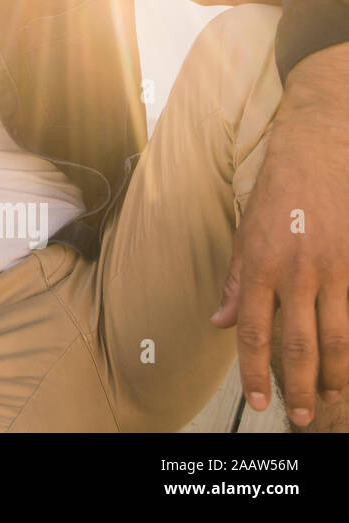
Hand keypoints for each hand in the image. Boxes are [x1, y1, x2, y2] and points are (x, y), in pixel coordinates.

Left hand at [211, 41, 348, 424]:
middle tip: (301, 415)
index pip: (252, 329)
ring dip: (335, 375)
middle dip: (299, 385)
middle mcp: (296, 269)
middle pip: (298, 343)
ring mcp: (334, 267)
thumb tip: (220, 320)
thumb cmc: (278, 188)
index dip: (255, 370)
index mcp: (259, 262)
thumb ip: (235, 278)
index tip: (258, 399)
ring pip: (337, 336)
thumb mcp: (245, 229)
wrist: (320, 144)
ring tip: (331, 398)